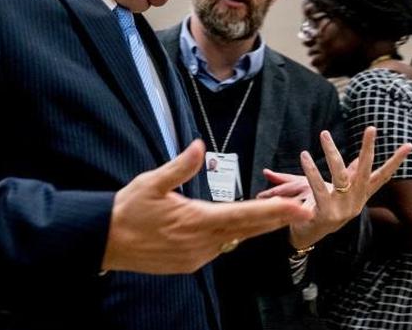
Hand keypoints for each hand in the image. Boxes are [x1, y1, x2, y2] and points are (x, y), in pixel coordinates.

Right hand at [101, 140, 309, 273]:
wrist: (106, 241)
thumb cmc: (128, 209)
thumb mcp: (151, 182)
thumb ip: (180, 166)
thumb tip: (200, 146)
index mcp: (197, 220)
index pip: (245, 215)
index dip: (275, 211)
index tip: (300, 207)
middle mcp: (202, 243)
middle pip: (248, 230)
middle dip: (277, 219)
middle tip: (305, 210)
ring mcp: (197, 257)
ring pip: (233, 240)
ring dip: (253, 228)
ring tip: (277, 215)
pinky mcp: (189, 264)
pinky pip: (216, 248)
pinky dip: (228, 237)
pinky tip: (232, 228)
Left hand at [286, 127, 411, 250]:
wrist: (308, 234)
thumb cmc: (324, 206)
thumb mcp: (341, 191)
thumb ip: (349, 175)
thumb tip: (358, 157)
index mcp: (361, 195)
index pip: (382, 176)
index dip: (396, 162)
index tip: (409, 146)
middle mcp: (354, 202)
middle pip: (364, 171)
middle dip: (368, 149)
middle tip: (372, 128)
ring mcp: (341, 209)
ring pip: (339, 176)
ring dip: (331, 153)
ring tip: (322, 136)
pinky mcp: (324, 214)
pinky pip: (318, 189)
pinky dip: (311, 171)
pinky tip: (305, 157)